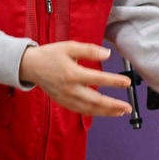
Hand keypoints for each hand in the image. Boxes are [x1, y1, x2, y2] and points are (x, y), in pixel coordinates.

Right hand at [17, 41, 131, 116]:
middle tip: (127, 107)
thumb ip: (89, 50)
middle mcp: (70, 89)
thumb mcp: (69, 47)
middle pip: (95, 100)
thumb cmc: (50, 55)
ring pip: (89, 109)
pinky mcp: (63, 102)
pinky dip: (94, 113)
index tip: (127, 82)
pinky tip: (104, 112)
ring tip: (120, 112)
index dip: (114, 82)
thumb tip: (107, 54)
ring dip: (106, 112)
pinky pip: (81, 110)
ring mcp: (66, 98)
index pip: (98, 79)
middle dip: (113, 105)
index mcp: (72, 73)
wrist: (30, 66)